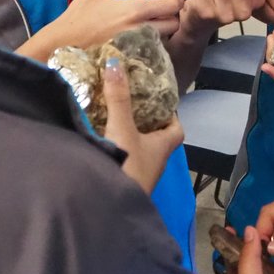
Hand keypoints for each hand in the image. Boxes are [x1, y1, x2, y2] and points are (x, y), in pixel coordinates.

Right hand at [17, 0, 183, 59]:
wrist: (63, 44)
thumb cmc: (80, 13)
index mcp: (135, 10)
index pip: (173, 6)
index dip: (176, 1)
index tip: (170, 0)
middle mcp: (142, 31)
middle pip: (174, 25)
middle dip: (173, 17)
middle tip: (163, 13)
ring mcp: (138, 49)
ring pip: (166, 39)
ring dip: (164, 31)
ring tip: (153, 25)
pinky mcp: (133, 61)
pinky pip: (154, 52)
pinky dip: (154, 44)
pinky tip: (143, 39)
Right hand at [101, 56, 183, 193]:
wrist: (108, 211)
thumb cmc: (126, 168)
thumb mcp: (122, 128)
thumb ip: (117, 97)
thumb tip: (114, 62)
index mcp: (162, 147)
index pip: (176, 128)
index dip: (170, 114)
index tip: (158, 99)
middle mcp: (154, 162)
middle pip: (155, 138)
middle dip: (144, 121)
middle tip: (128, 103)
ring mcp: (138, 175)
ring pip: (137, 150)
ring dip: (127, 135)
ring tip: (110, 116)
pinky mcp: (122, 183)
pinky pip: (121, 160)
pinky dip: (113, 149)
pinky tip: (97, 141)